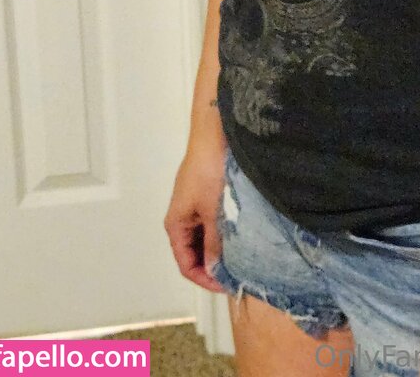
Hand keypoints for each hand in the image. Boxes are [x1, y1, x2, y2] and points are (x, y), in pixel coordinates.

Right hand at [163, 136, 226, 292]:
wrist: (215, 134)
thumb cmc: (209, 169)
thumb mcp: (213, 210)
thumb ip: (214, 242)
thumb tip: (215, 271)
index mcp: (176, 224)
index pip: (186, 265)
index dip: (205, 279)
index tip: (227, 285)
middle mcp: (183, 218)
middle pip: (196, 253)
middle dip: (214, 266)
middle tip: (238, 274)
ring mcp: (196, 207)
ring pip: (207, 239)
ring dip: (221, 249)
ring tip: (242, 257)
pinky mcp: (208, 197)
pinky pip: (214, 224)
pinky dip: (225, 233)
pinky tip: (241, 235)